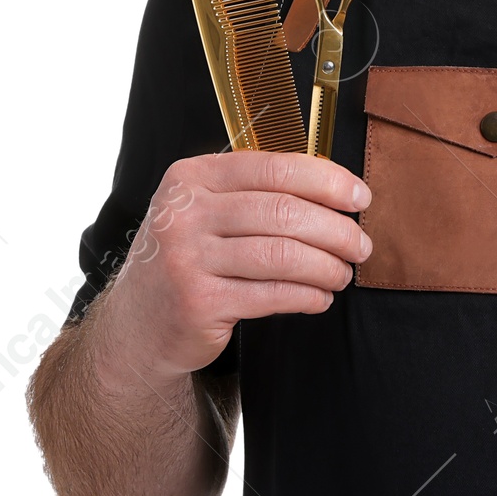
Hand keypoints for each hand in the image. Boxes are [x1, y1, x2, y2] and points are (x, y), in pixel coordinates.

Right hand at [94, 152, 372, 382]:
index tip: (361, 197)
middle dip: (336, 229)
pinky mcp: (197, 304)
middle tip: (361, 245)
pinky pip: (271, 295)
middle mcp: (184, 213)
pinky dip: (306, 296)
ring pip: (282, 255)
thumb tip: (336, 189)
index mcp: (192, 176)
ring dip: (326, 266)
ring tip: (344, 273)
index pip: (275, 168)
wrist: (135, 327)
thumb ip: (255, 192)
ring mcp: (186, 259)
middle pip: (283, 213)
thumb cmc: (188, 259)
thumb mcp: (205, 210)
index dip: (327, 181)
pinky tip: (320, 297)